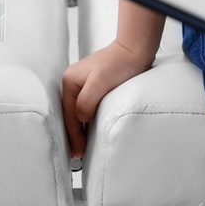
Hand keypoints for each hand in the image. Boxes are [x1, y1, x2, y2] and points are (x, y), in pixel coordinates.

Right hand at [59, 38, 154, 157]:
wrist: (136, 50)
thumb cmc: (120, 62)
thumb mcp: (100, 83)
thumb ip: (86, 102)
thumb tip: (81, 119)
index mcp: (70, 80)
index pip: (69, 114)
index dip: (73, 135)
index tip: (78, 151)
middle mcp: (73, 82)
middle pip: (70, 114)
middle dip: (73, 135)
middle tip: (77, 155)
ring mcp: (84, 84)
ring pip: (77, 112)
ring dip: (79, 129)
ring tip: (82, 147)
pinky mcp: (95, 86)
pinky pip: (86, 108)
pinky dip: (86, 121)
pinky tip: (89, 131)